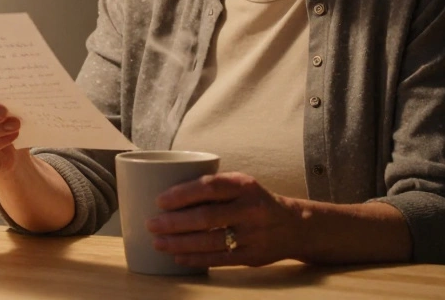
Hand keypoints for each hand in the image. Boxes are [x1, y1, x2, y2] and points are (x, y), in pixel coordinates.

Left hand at [145, 172, 303, 267]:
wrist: (293, 226)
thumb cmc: (254, 201)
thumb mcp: (241, 185)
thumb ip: (213, 188)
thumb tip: (168, 194)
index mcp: (245, 185)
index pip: (209, 186)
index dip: (182, 194)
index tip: (160, 201)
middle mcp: (251, 209)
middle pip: (206, 217)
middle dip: (174, 223)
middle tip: (151, 225)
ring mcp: (252, 235)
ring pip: (210, 241)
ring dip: (179, 244)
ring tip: (158, 243)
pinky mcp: (252, 256)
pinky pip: (219, 259)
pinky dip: (195, 259)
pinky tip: (178, 258)